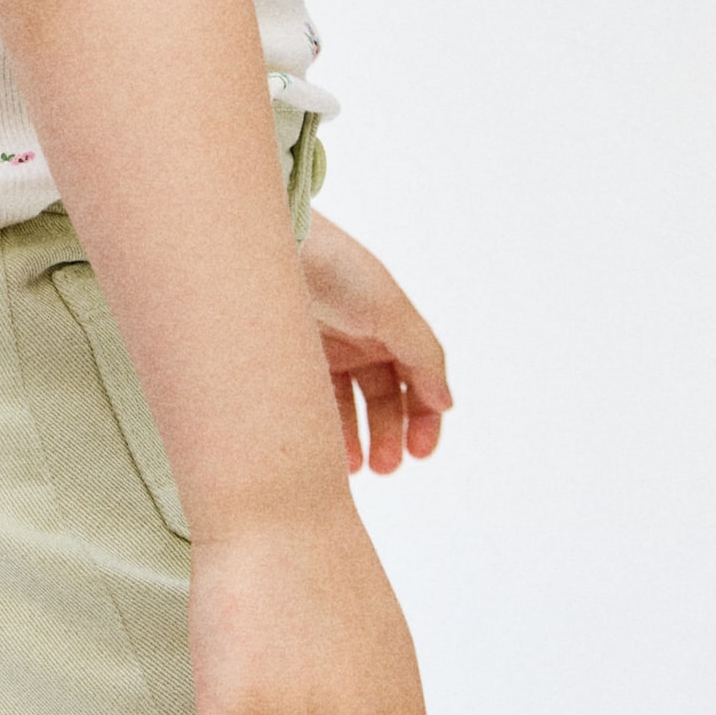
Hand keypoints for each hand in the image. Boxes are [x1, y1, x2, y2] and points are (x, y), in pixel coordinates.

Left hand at [300, 213, 451, 476]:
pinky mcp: (286, 356)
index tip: (420, 453)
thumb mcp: (391, 310)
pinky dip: (319, 426)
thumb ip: (423, 357)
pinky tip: (321, 448)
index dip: (424, 418)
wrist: (268, 246)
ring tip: (351, 467)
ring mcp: (321, 347)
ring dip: (354, 439)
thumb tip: (447, 402)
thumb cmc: (334, 268)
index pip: (417, 381)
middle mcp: (358, 337)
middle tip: (384, 469)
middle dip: (388, 436)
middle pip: (383, 399)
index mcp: (390, 324)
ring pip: (344, 405)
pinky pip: (308, 400)